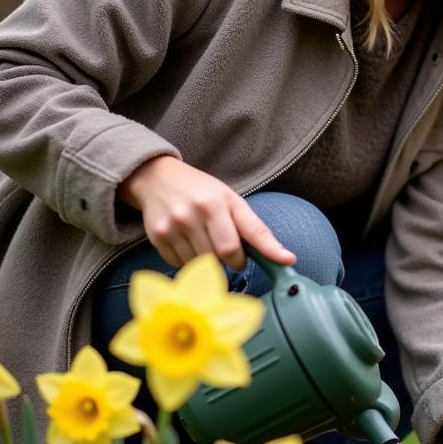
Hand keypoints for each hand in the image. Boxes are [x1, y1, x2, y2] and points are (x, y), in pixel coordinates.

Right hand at [117, 154, 295, 270]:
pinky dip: (190, 261)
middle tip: (229, 250)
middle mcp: (192, 215)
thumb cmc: (203, 191)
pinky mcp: (156, 238)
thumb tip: (286, 258)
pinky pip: (180, 265)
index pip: (233, 245)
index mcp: (215, 204)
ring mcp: (171, 227)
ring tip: (207, 241)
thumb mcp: (233, 201)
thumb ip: (256, 230)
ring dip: (209, 262)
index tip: (267, 262)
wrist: (157, 178)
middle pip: (218, 258)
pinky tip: (189, 243)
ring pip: (200, 265)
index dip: (245, 259)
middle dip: (229, 260)